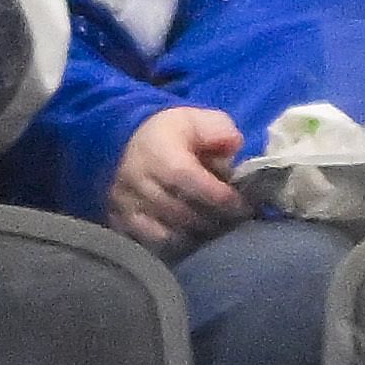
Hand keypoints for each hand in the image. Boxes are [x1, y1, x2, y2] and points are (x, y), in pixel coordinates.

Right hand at [110, 105, 252, 249]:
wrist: (131, 145)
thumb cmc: (173, 135)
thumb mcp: (198, 120)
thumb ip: (219, 129)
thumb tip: (233, 144)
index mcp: (156, 150)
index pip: (187, 178)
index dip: (218, 196)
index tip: (242, 206)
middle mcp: (136, 178)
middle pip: (180, 211)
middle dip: (212, 219)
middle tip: (234, 222)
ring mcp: (126, 204)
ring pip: (168, 231)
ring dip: (198, 234)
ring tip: (217, 230)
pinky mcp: (121, 221)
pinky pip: (153, 243)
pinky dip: (178, 245)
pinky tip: (193, 238)